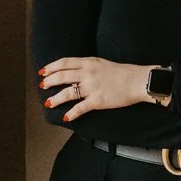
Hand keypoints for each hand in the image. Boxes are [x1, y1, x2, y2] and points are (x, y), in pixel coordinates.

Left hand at [38, 56, 155, 121]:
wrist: (137, 81)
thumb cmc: (122, 72)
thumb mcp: (102, 63)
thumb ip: (88, 66)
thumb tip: (74, 71)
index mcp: (89, 62)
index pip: (64, 63)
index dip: (51, 67)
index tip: (43, 71)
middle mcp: (88, 73)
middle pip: (62, 76)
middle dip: (49, 81)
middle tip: (42, 86)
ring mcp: (92, 87)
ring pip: (67, 92)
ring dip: (56, 98)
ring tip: (48, 102)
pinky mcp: (98, 101)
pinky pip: (80, 108)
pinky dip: (71, 113)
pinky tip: (65, 117)